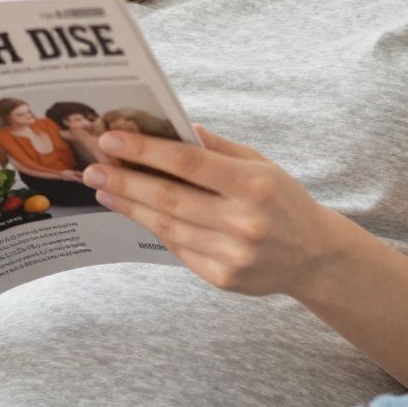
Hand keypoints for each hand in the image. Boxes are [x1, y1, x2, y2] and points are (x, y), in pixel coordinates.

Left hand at [82, 124, 335, 296]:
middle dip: (125, 181)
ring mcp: (232, 254)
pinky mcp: (223, 278)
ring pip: (167, 226)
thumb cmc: (284, 201)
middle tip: (93, 169)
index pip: (189, 163)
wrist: (314, 256)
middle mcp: (243, 221)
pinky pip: (178, 248)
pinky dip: (153, 228)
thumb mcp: (262, 164)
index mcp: (254, 185)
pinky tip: (134, 212)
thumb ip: (219, 148)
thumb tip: (175, 128)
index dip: (146, 150)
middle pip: (169, 197)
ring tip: (104, 190)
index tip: (112, 140)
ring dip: (130, 206)